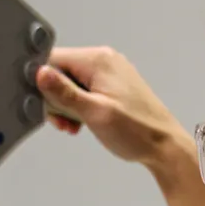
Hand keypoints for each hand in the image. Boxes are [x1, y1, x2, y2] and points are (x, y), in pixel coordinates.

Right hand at [36, 46, 194, 170]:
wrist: (164, 146)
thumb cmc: (137, 131)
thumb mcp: (94, 113)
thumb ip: (64, 93)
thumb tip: (40, 73)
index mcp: (99, 60)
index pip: (54, 59)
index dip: (42, 82)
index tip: (43, 104)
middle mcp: (104, 60)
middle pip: (61, 71)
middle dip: (55, 98)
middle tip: (63, 120)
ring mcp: (109, 73)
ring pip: (71, 84)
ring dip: (66, 106)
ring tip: (74, 124)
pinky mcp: (112, 86)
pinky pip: (84, 91)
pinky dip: (78, 107)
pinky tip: (82, 123)